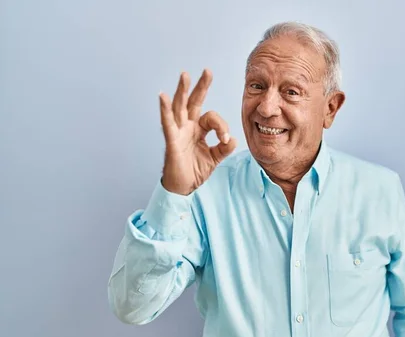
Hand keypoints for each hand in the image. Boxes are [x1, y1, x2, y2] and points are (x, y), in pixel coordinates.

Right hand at [159, 69, 236, 194]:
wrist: (183, 188)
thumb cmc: (194, 171)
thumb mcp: (215, 158)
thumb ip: (224, 148)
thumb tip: (233, 139)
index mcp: (198, 129)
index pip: (211, 118)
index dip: (221, 126)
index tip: (225, 139)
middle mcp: (187, 127)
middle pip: (194, 102)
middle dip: (200, 86)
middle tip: (208, 70)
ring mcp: (178, 132)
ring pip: (179, 107)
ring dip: (182, 91)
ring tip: (185, 75)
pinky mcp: (171, 141)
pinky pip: (167, 123)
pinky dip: (165, 110)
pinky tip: (163, 96)